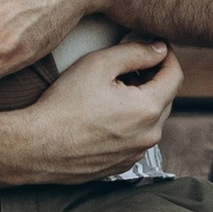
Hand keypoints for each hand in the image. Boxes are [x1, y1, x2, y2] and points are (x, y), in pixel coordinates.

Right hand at [17, 37, 181, 178]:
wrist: (37, 146)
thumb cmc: (64, 104)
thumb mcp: (98, 64)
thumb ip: (136, 52)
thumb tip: (159, 49)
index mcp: (148, 109)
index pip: (175, 75)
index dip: (167, 56)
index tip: (155, 46)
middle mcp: (150, 135)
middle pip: (165, 97)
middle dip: (153, 78)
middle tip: (129, 66)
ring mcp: (137, 153)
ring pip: (151, 120)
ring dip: (141, 102)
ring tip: (114, 90)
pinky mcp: (123, 165)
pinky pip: (137, 138)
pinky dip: (130, 124)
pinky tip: (106, 115)